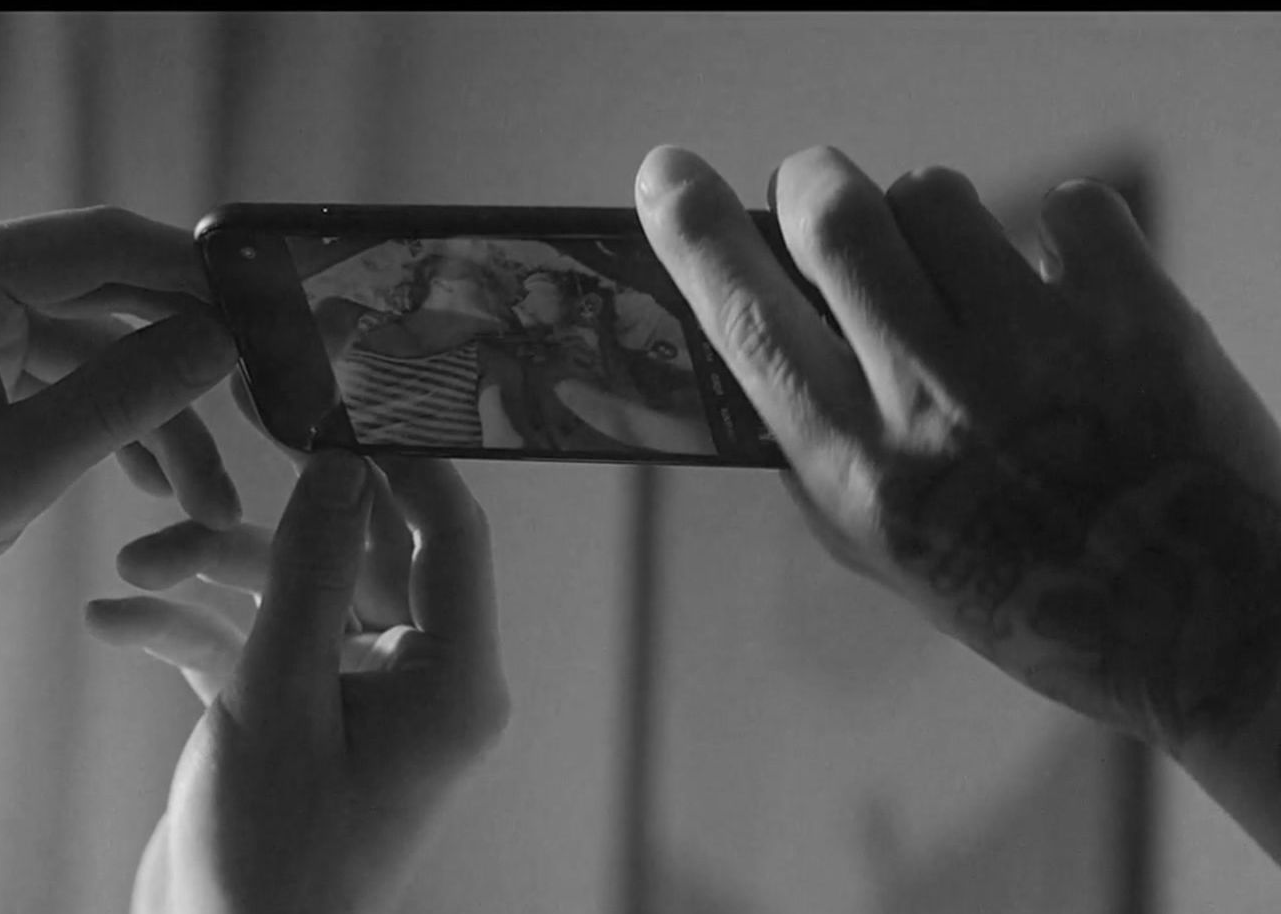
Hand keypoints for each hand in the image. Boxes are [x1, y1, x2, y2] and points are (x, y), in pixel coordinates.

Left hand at [0, 206, 240, 619]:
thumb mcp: (15, 467)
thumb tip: (222, 341)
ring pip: (92, 343)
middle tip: (262, 412)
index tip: (276, 321)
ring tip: (209, 500)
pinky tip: (152, 481)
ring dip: (150, 415)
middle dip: (186, 364)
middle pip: (109, 291)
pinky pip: (56, 367)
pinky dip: (103, 418)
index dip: (202, 280)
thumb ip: (125, 399)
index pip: (109, 245)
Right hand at [88, 454, 510, 913]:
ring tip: (133, 559)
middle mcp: (415, 686)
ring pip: (293, 595)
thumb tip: (342, 461)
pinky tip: (112, 619)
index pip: (450, 533)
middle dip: (274, 516)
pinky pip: (251, 646)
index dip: (401, 456)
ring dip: (211, 574)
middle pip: (358, 554)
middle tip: (224, 441)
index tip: (342, 390)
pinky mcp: (292, 723)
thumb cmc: (265, 857)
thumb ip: (311, 571)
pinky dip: (188, 628)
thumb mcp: (278, 696)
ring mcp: (351, 704)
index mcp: (451, 682)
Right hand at [634, 145, 1280, 758]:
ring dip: (931, 216)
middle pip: (836, 219)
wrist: (1215, 627)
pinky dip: (1056, 234)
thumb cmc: (1041, 599)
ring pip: (937, 195)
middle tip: (818, 196)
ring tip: (966, 274)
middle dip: (812, 185)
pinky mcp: (1134, 311)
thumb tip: (775, 346)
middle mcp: (934, 402)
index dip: (693, 236)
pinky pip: (1064, 207)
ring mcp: (1037, 349)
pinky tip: (1065, 294)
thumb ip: (827, 457)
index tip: (663, 173)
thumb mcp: (897, 556)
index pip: (748, 324)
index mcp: (861, 472)